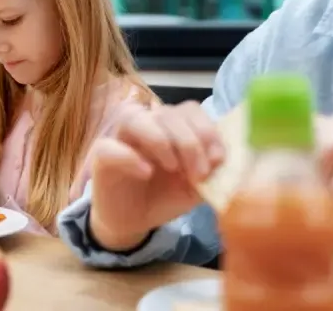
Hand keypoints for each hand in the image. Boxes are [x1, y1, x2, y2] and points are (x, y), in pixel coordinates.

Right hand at [90, 102, 223, 250]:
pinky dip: (130, 157)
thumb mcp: (196, 187)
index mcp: (171, 128)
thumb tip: (230, 162)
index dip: (206, 129)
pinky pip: (111, 147)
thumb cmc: (164, 197)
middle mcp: (146, 125)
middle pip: (167, 113)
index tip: (218, 159)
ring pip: (136, 119)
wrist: (133, 222)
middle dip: (189, 142)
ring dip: (161, 140)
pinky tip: (146, 172)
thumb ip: (212, 172)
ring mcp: (121, 138)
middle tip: (199, 173)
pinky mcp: (102, 157)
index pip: (190, 110)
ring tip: (173, 168)